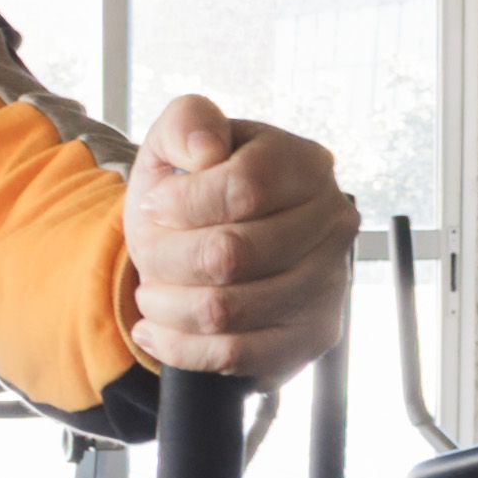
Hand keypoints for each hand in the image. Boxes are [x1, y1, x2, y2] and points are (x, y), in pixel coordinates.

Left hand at [123, 95, 355, 385]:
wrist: (210, 245)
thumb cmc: (192, 190)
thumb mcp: (178, 141)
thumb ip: (188, 122)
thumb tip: (205, 149)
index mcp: (303, 163)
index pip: (244, 188)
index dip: (183, 202)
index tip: (153, 205)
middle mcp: (332, 222)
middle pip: (229, 256)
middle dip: (164, 258)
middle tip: (145, 252)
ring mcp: (330, 284)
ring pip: (226, 310)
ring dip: (166, 305)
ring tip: (151, 291)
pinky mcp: (314, 335)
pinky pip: (237, 355)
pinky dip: (180, 347)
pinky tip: (156, 328)